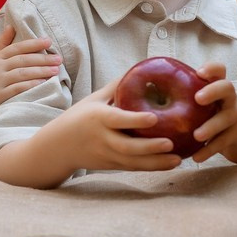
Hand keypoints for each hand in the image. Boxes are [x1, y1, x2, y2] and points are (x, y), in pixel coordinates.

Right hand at [0, 26, 63, 117]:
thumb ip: (1, 43)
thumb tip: (11, 26)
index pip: (17, 47)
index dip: (34, 43)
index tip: (49, 41)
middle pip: (23, 60)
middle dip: (42, 59)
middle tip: (58, 59)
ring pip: (22, 74)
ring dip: (40, 71)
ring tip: (55, 70)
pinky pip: (18, 88)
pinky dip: (31, 85)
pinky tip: (43, 83)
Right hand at [44, 79, 184, 172]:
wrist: (58, 146)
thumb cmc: (79, 117)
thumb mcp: (93, 99)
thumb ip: (116, 87)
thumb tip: (139, 68)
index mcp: (97, 118)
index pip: (117, 120)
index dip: (135, 120)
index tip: (154, 118)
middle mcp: (102, 138)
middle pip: (126, 147)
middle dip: (149, 147)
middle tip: (171, 143)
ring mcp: (106, 155)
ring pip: (132, 162)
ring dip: (156, 162)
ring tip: (178, 159)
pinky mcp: (111, 166)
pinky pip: (133, 168)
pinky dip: (152, 167)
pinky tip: (170, 163)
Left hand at [188, 63, 236, 166]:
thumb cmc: (218, 121)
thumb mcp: (207, 108)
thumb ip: (188, 100)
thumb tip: (152, 96)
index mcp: (221, 90)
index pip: (220, 71)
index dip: (211, 68)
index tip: (198, 72)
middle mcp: (232, 99)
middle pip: (227, 87)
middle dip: (213, 90)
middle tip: (197, 99)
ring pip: (226, 118)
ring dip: (210, 127)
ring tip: (196, 136)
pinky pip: (224, 141)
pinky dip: (209, 150)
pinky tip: (196, 157)